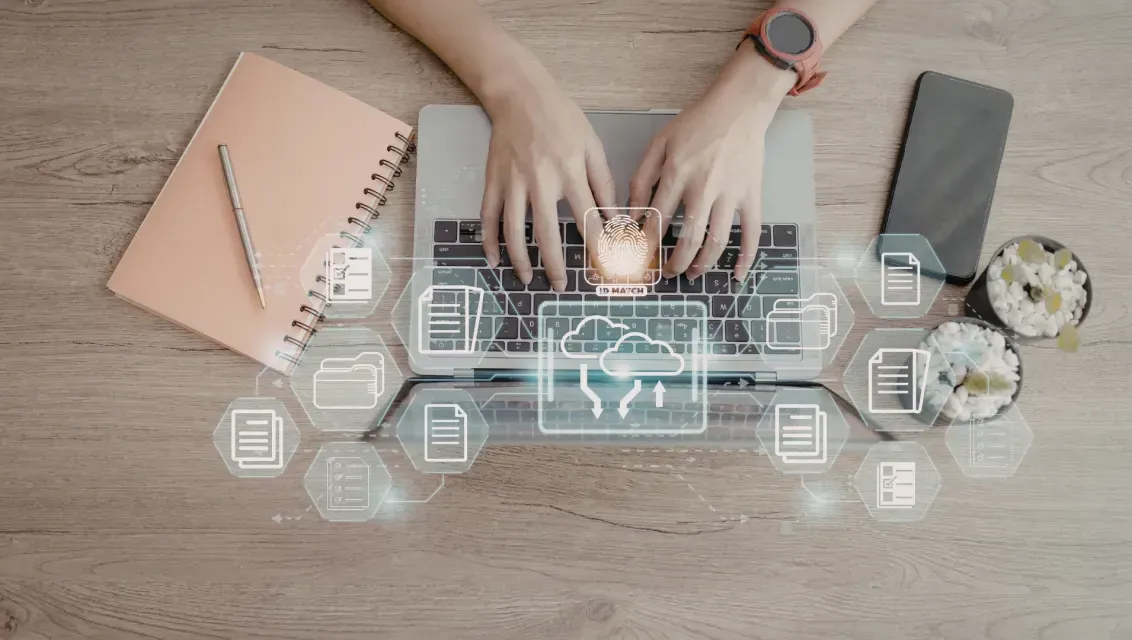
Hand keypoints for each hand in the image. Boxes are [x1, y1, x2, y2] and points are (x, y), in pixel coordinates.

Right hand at [479, 71, 615, 291]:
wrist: (520, 95)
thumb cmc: (561, 118)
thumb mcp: (592, 145)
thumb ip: (603, 182)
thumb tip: (613, 217)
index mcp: (569, 172)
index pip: (586, 219)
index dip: (597, 246)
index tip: (603, 266)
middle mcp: (540, 181)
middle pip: (546, 233)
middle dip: (554, 263)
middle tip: (559, 285)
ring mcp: (512, 182)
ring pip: (513, 230)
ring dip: (520, 259)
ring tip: (527, 278)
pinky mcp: (494, 180)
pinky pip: (488, 216)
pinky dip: (489, 240)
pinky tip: (494, 259)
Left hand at [630, 52, 794, 281]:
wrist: (738, 107)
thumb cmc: (696, 124)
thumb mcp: (659, 143)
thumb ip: (641, 178)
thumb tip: (632, 215)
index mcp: (677, 175)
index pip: (657, 221)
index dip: (647, 244)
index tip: (640, 258)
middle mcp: (704, 188)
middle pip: (688, 239)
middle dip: (675, 263)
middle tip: (668, 272)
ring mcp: (731, 194)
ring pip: (717, 241)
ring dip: (703, 264)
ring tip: (693, 273)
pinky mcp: (752, 195)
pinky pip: (752, 232)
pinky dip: (747, 257)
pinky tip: (738, 275)